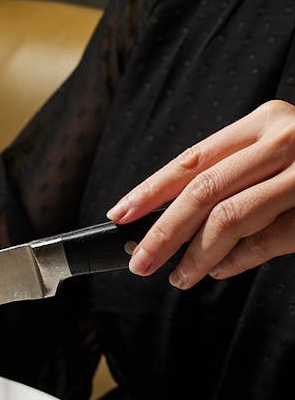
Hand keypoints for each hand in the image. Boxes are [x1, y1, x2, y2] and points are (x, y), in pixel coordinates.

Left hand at [107, 99, 294, 288]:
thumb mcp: (274, 155)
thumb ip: (228, 180)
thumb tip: (164, 222)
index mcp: (264, 122)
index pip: (192, 160)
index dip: (150, 191)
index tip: (120, 215)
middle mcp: (285, 139)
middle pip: (203, 191)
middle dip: (163, 232)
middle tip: (140, 261)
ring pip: (230, 218)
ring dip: (196, 254)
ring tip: (177, 276)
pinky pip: (268, 240)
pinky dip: (236, 260)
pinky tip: (217, 269)